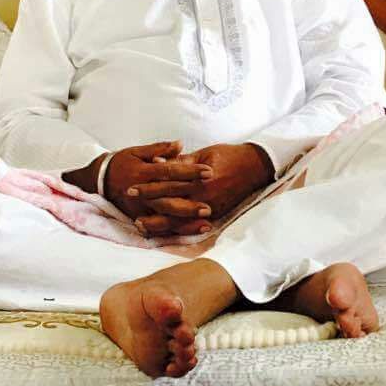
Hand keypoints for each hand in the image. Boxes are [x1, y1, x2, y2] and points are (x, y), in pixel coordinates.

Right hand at [105, 140, 212, 223]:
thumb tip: (180, 144)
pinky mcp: (138, 218)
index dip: (190, 172)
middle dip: (190, 204)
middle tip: (210, 206)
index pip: (171, 171)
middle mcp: (142, 193)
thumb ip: (160, 149)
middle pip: (169, 199)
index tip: (209, 171)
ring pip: (165, 217)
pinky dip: (174, 232)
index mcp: (144, 172)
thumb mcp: (138, 151)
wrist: (99, 181)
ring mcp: (139, 208)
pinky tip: (190, 234)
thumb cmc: (122, 162)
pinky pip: (158, 228)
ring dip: (185, 222)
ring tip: (206, 224)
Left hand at [130, 143, 273, 235]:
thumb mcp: (205, 154)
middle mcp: (203, 196)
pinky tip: (163, 232)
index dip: (148, 187)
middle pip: (169, 203)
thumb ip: (182, 161)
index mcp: (199, 178)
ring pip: (178, 220)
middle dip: (148, 205)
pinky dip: (176, 229)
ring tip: (140, 225)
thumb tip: (158, 164)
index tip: (131, 188)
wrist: (255, 167)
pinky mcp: (215, 215)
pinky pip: (191, 226)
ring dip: (158, 223)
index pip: (167, 184)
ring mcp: (209, 208)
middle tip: (129, 208)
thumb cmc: (229, 155)